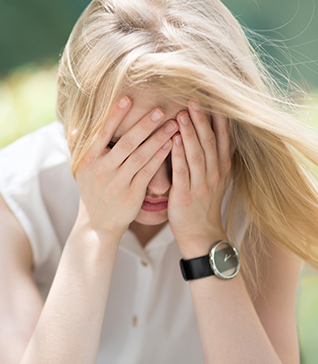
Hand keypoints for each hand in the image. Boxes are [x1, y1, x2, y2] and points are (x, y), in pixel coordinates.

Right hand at [74, 97, 177, 238]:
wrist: (98, 224)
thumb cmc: (92, 191)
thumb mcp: (81, 171)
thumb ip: (78, 148)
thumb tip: (75, 128)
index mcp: (88, 161)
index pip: (102, 134)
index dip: (114, 116)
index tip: (127, 98)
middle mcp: (101, 170)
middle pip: (126, 143)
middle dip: (144, 125)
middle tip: (160, 110)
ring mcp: (117, 183)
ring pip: (140, 156)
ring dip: (158, 139)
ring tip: (174, 125)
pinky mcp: (131, 194)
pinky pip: (148, 172)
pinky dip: (160, 157)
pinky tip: (171, 145)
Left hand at [168, 101, 231, 256]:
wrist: (201, 234)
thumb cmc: (202, 203)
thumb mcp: (214, 177)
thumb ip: (212, 155)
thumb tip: (210, 130)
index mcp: (222, 167)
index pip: (222, 137)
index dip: (218, 117)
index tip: (212, 97)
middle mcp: (215, 173)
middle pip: (209, 141)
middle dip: (202, 119)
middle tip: (193, 98)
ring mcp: (201, 184)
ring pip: (197, 153)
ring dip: (190, 133)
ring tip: (182, 113)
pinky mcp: (186, 195)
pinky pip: (182, 171)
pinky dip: (178, 155)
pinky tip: (172, 140)